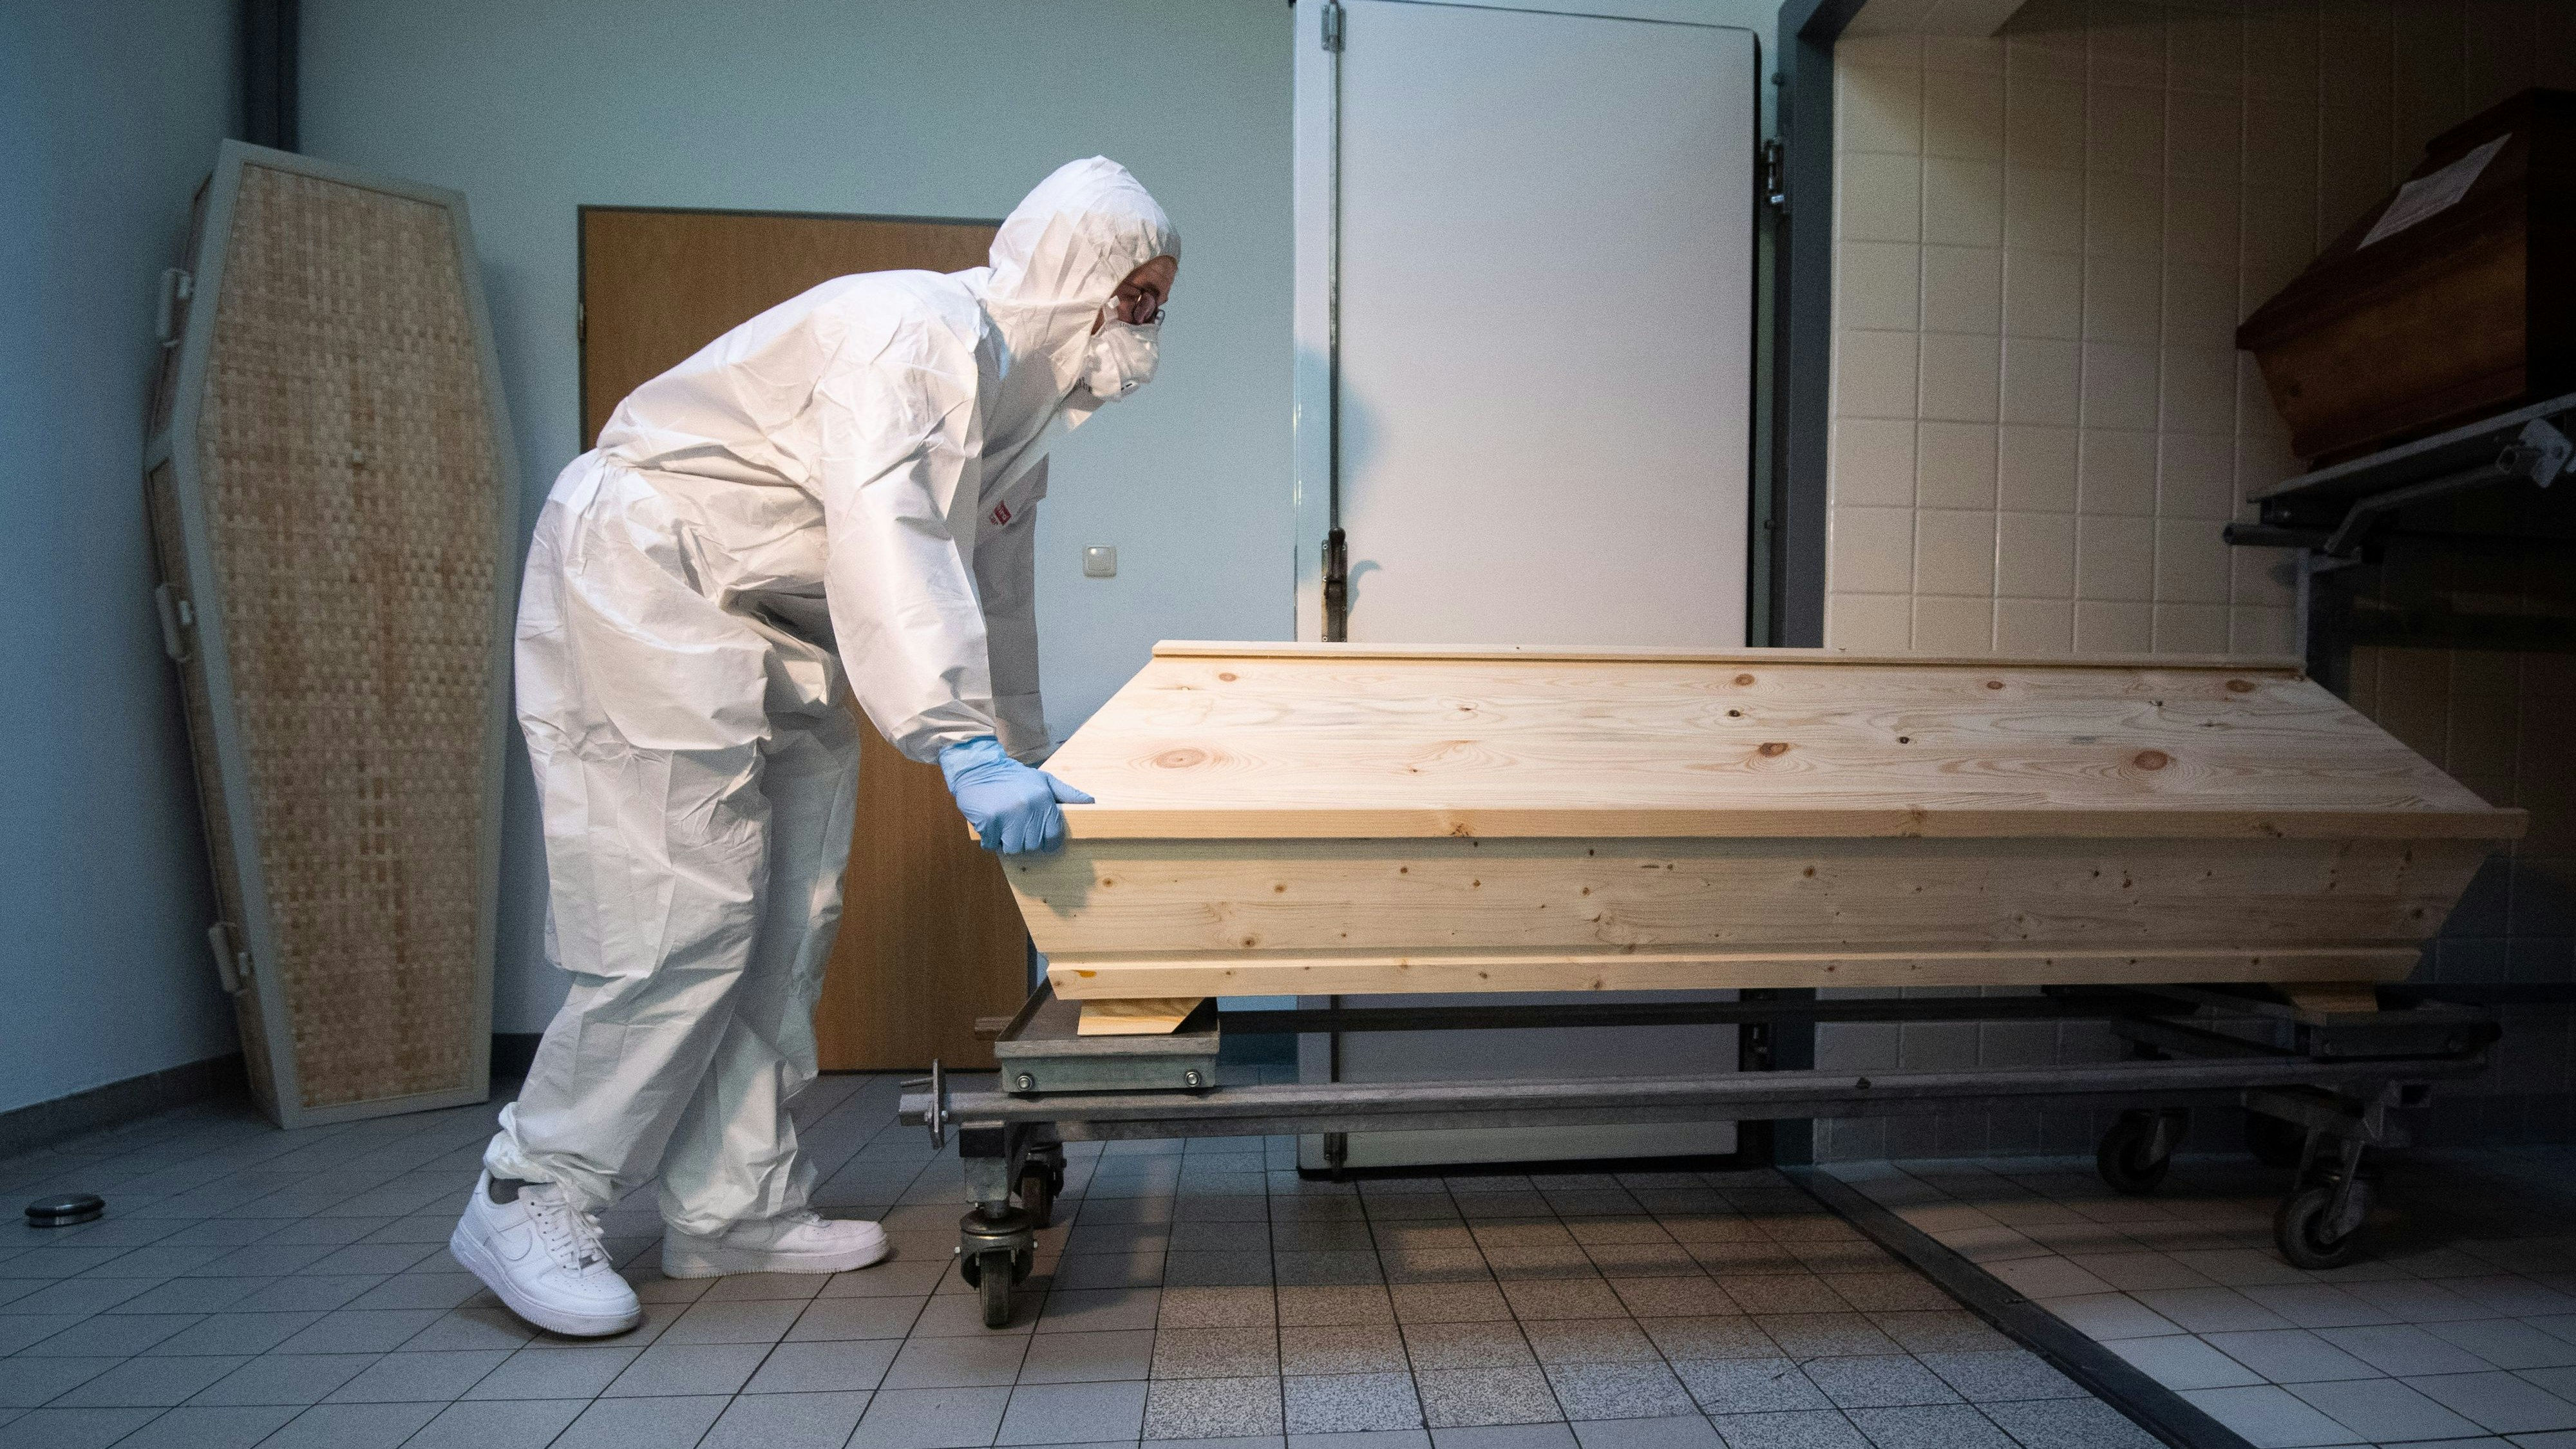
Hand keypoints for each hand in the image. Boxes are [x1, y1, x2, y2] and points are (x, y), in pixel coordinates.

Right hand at [938, 736, 1093, 853]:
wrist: (979, 767)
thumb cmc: (1013, 777)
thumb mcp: (1044, 780)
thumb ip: (1067, 793)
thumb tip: (1091, 802)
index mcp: (1044, 800)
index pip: (1053, 837)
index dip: (1046, 842)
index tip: (1038, 837)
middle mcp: (1027, 808)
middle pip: (1032, 845)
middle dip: (1024, 839)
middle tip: (1016, 824)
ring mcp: (1007, 815)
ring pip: (1013, 848)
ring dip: (1006, 842)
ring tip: (1003, 825)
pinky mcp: (988, 821)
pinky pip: (992, 845)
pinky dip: (990, 840)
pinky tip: (990, 824)